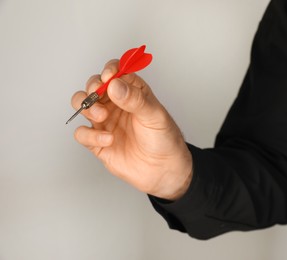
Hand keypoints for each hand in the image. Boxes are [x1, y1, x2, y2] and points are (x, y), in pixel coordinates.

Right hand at [71, 59, 192, 199]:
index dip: (109, 70)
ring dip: (86, 107)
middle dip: (92, 88)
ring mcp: (105, 122)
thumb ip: (135, 99)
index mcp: (132, 92)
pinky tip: (109, 139)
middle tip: (98, 95)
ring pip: (82, 105)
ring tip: (102, 116)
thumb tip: (114, 84)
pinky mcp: (98, 141)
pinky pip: (82, 133)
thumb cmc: (164, 139)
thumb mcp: (154, 116)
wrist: (164, 170)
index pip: (116, 71)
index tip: (108, 76)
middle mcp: (116, 104)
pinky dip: (90, 135)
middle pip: (94, 86)